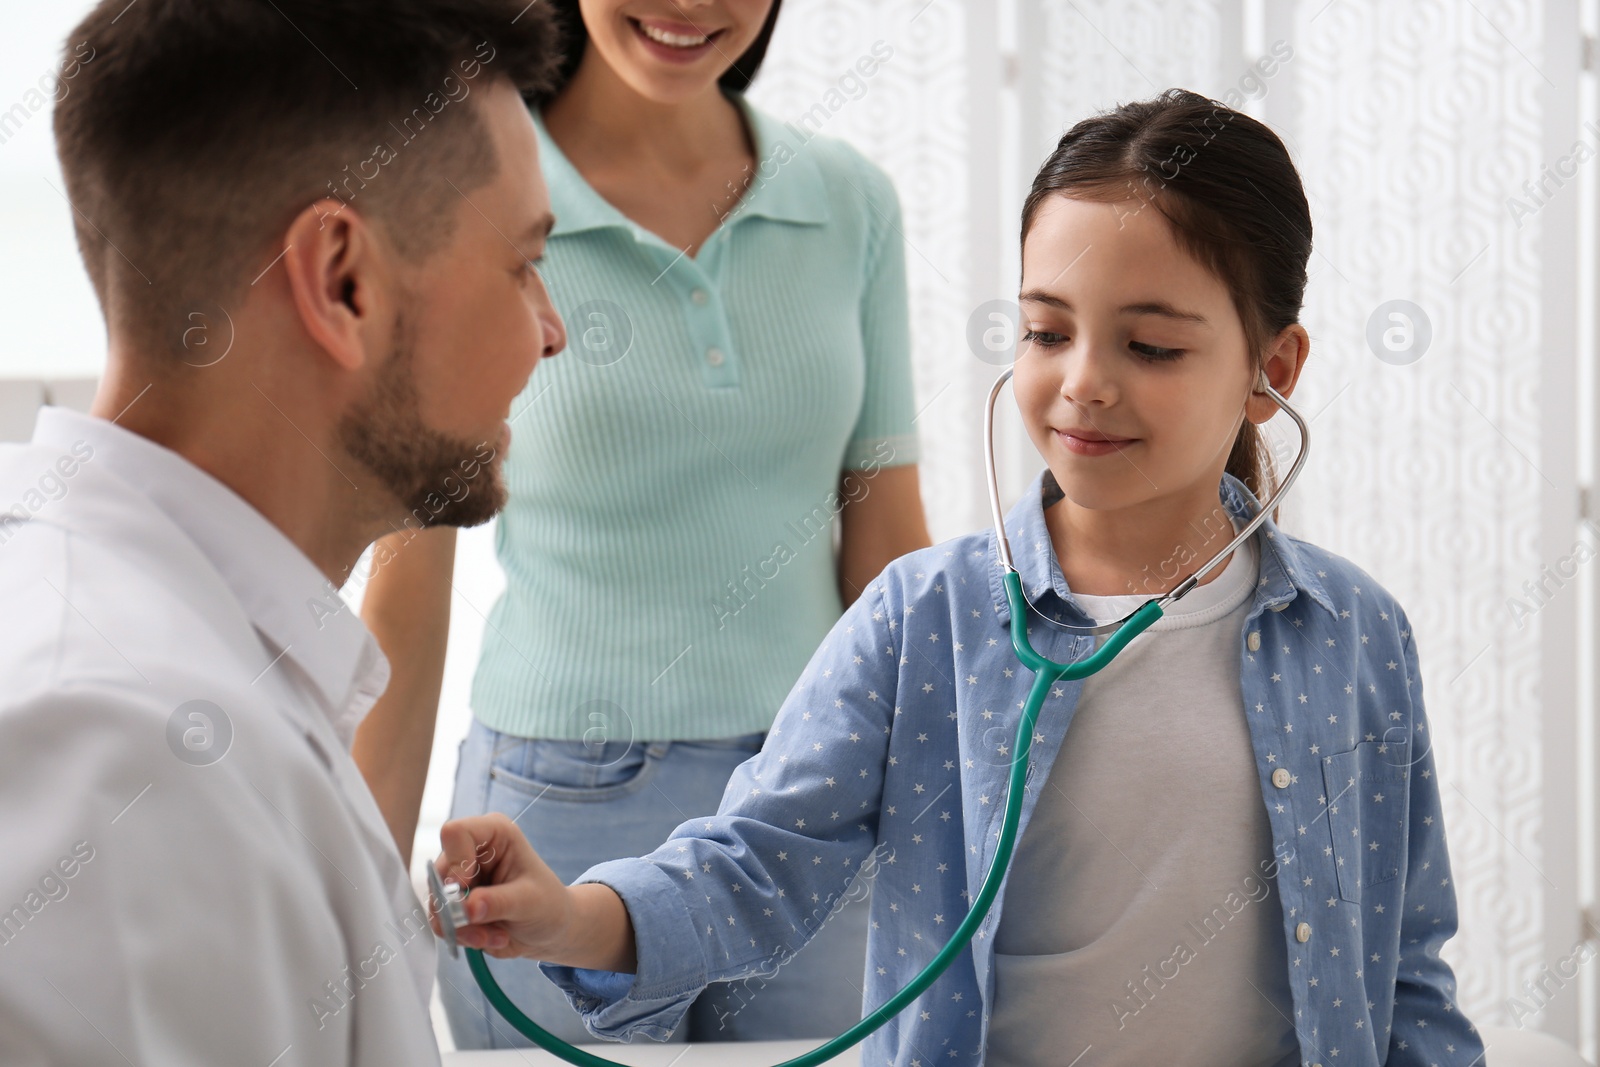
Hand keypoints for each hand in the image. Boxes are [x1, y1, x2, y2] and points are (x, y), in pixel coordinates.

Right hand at [430, 813, 571, 959]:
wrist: (550, 929)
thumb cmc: (548, 903)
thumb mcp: (530, 901)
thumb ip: (497, 902)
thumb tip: (467, 909)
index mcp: (493, 834)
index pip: (455, 833)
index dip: (455, 862)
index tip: (466, 888)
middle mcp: (471, 852)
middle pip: (439, 873)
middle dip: (460, 909)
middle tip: (485, 930)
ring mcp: (460, 879)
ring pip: (437, 903)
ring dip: (464, 928)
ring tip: (496, 936)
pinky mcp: (455, 904)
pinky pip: (442, 922)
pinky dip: (463, 936)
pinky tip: (490, 939)